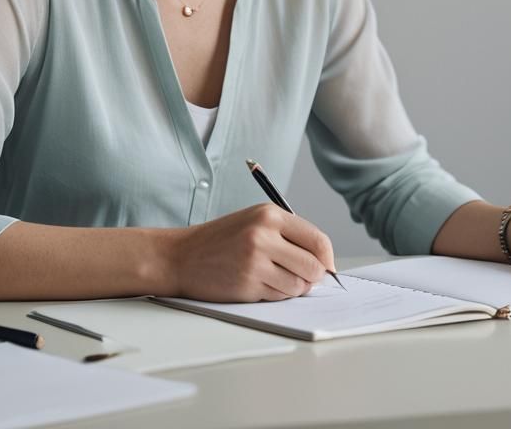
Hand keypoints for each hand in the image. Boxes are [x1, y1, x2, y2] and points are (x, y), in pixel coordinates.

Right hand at [167, 204, 336, 301]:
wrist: (182, 256)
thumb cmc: (223, 239)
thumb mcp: (255, 221)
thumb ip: (289, 235)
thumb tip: (324, 261)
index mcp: (270, 214)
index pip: (318, 240)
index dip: (328, 258)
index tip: (328, 267)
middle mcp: (264, 235)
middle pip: (313, 266)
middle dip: (314, 277)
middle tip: (304, 277)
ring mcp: (255, 261)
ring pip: (298, 285)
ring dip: (295, 288)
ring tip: (276, 278)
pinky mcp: (247, 284)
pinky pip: (279, 296)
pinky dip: (277, 295)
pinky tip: (261, 284)